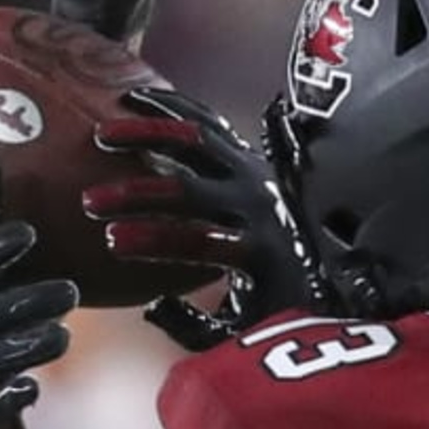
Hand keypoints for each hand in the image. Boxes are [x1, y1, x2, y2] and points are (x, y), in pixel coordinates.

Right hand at [85, 90, 357, 348]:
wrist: (336, 266)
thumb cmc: (283, 304)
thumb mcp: (244, 329)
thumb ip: (195, 326)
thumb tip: (151, 306)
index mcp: (259, 250)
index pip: (199, 242)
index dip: (154, 241)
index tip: (112, 241)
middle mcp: (259, 202)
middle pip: (189, 189)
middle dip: (136, 194)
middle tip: (91, 201)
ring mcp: (255, 171)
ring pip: (196, 140)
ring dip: (147, 134)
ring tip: (102, 134)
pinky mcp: (248, 154)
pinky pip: (207, 122)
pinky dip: (172, 107)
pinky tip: (134, 99)